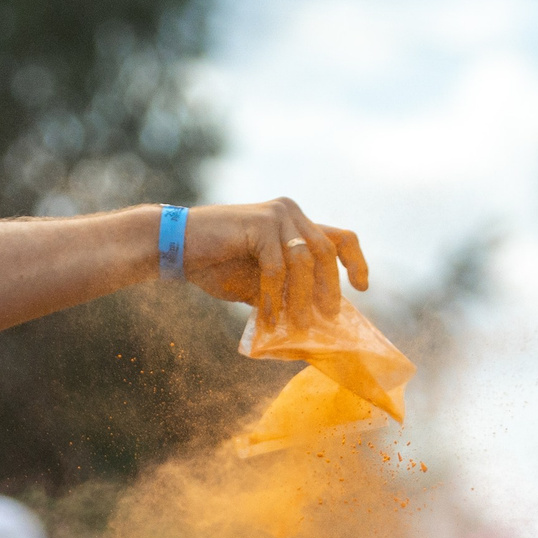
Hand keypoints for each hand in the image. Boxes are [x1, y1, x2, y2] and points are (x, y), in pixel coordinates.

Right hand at [182, 200, 368, 334]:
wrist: (174, 248)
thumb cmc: (216, 266)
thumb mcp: (262, 284)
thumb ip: (288, 292)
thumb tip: (315, 321)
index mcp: (295, 223)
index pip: (340, 237)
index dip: (356, 262)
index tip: (362, 288)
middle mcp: (291, 212)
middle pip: (327, 252)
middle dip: (329, 289)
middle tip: (328, 318)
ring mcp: (277, 214)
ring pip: (304, 262)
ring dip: (301, 298)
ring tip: (296, 325)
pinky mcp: (260, 223)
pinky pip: (277, 267)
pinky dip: (273, 296)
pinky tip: (266, 317)